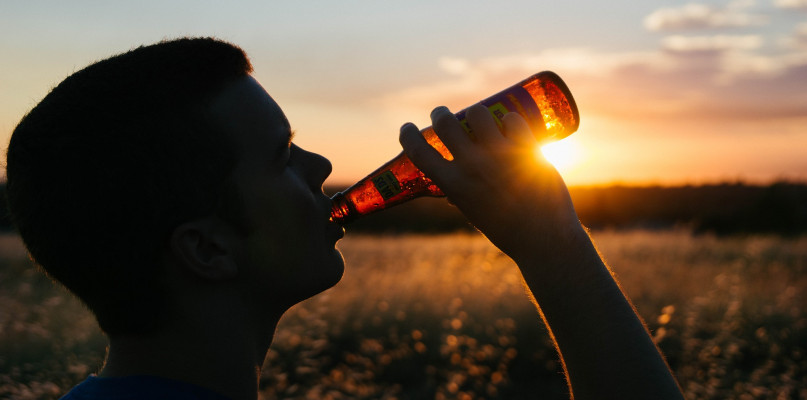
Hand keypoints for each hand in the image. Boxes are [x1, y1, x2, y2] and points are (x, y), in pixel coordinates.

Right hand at [399, 104, 582, 259]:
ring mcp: (499, 156)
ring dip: (476, 113)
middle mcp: (473, 167)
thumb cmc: (507, 230)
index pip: (418, 151)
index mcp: (454, 185)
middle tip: (442, 114)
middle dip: (440, 114)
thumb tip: (451, 190)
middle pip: (445, 123)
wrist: (543, 239)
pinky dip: (510, 120)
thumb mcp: (474, 213)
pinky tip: (511, 125)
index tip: (407, 128)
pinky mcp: (526, 150)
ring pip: (478, 113)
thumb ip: (462, 196)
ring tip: (481, 119)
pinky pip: (512, 120)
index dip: (408, 135)